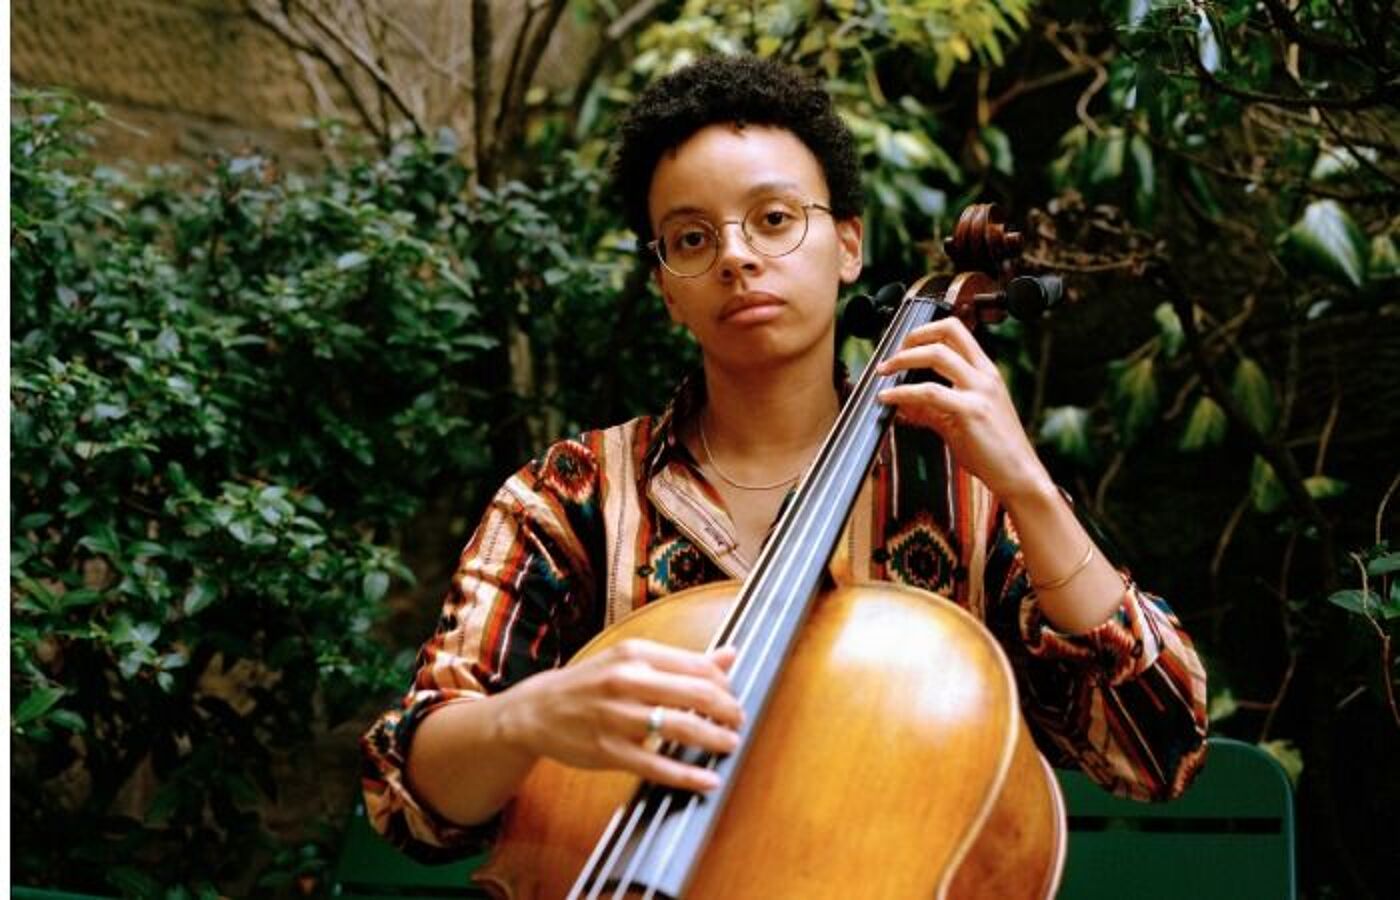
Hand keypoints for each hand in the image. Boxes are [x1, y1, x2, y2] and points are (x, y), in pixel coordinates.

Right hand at [501, 639, 742, 792]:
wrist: (536, 710)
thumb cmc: (590, 684)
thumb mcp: (631, 661)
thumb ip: (681, 661)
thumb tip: (730, 655)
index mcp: (635, 654)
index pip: (698, 666)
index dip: (725, 685)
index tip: (732, 697)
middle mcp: (626, 681)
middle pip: (696, 694)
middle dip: (727, 711)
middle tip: (738, 721)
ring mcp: (617, 717)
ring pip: (681, 728)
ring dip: (714, 739)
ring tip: (729, 745)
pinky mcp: (609, 751)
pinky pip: (656, 766)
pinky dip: (687, 775)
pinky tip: (707, 780)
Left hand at [876, 317, 1052, 501]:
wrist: (1018, 475)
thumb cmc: (994, 450)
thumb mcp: (960, 421)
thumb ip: (932, 409)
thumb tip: (903, 403)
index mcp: (986, 372)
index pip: (956, 331)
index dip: (926, 331)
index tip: (904, 345)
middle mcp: (985, 375)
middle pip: (948, 331)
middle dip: (912, 337)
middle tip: (891, 355)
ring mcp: (979, 391)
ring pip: (937, 355)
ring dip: (903, 359)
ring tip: (884, 372)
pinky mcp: (971, 411)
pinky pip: (929, 392)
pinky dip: (903, 392)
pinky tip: (888, 398)